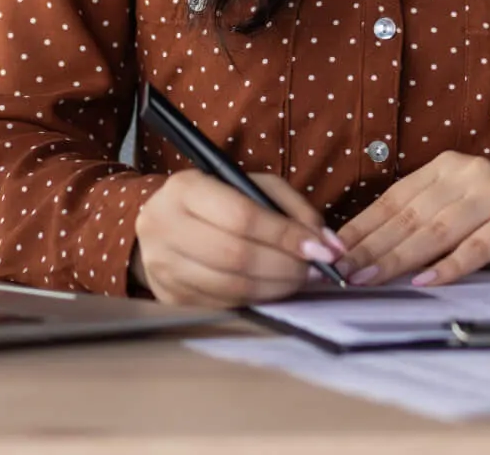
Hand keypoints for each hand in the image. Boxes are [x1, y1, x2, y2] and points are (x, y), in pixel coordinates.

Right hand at [131, 169, 345, 306]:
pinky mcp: (169, 295)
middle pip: (236, 255)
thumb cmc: (214, 200)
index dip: (285, 235)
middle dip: (285, 266)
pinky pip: (223, 303)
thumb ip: (292, 207)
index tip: (320, 248)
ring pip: (231, 286)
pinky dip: (256, 299)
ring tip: (298, 280)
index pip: (241, 215)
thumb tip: (328, 244)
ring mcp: (162, 265)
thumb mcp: (250, 185)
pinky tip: (272, 289)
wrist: (161, 223)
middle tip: (314, 269)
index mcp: (184, 188)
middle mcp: (164, 226)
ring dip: (275, 287)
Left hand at [335, 151, 489, 285]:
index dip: (361, 226)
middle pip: (410, 216)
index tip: (333, 251)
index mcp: (444, 167)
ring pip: (437, 231)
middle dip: (372, 247)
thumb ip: (416, 224)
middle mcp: (468, 172)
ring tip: (370, 279)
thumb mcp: (453, 214)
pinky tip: (424, 281)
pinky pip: (477, 247)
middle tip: (343, 272)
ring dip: (398, 258)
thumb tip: (358, 251)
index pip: (393, 200)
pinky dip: (449, 266)